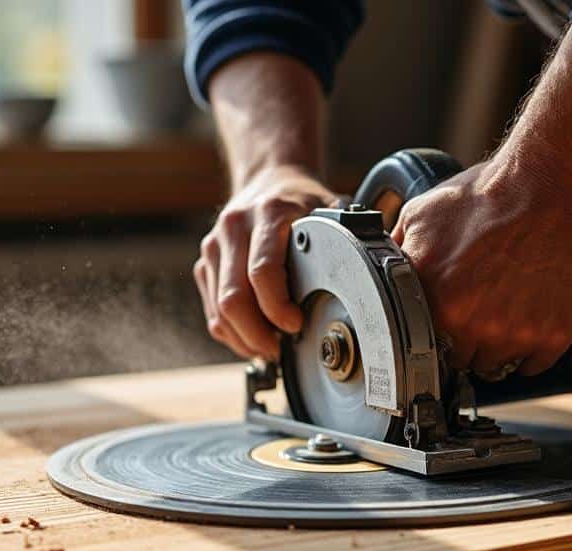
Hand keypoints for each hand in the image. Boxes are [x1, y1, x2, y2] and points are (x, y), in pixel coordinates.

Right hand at [194, 165, 340, 357]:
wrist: (268, 179)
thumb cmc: (303, 202)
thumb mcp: (329, 212)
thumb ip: (346, 240)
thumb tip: (366, 279)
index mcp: (268, 213)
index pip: (262, 272)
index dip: (277, 309)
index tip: (295, 325)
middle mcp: (235, 227)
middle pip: (234, 299)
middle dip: (258, 335)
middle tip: (280, 350)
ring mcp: (214, 245)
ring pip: (219, 311)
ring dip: (244, 339)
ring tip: (270, 349)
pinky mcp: (205, 262)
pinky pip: (212, 310)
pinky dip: (232, 333)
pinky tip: (253, 338)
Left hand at [393, 158, 571, 376]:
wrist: (555, 181)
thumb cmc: (491, 193)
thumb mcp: (422, 214)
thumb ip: (397, 253)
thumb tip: (377, 272)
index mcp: (434, 301)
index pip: (423, 346)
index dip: (435, 332)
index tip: (446, 320)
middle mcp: (471, 325)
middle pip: (461, 359)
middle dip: (467, 338)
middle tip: (483, 303)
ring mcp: (515, 335)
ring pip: (496, 366)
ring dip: (499, 345)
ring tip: (509, 305)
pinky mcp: (554, 336)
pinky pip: (534, 365)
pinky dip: (534, 346)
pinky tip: (533, 312)